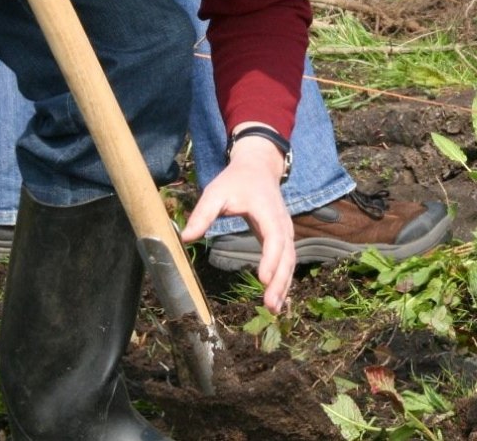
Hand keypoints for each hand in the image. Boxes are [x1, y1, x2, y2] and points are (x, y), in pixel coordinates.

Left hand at [180, 136, 294, 311]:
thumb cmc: (235, 181)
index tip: (263, 279)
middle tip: (270, 305)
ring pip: (290, 261)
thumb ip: (202, 214)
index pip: (274, 238)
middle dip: (280, 281)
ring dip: (284, 285)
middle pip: (287, 255)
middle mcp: (282, 223)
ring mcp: (285, 231)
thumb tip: (185, 237)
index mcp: (267, 211)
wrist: (258, 168)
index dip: (270, 259)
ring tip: (274, 309)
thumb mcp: (215, 192)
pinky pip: (287, 261)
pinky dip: (284, 279)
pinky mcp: (282, 238)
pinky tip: (277, 298)